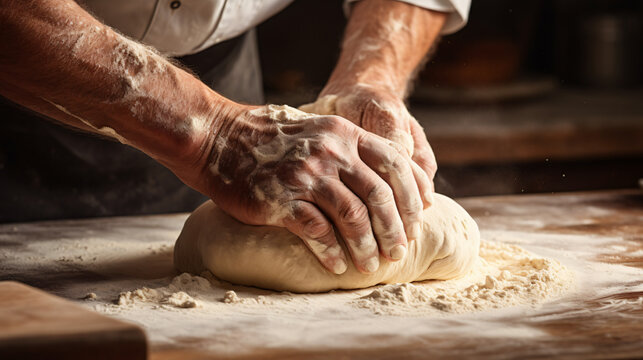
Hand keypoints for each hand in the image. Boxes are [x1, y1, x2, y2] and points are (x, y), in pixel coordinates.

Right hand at [182, 104, 431, 274]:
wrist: (216, 137)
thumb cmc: (267, 137)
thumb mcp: (315, 128)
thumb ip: (346, 146)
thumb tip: (381, 180)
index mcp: (344, 132)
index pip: (395, 163)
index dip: (412, 196)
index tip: (417, 221)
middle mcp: (331, 151)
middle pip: (379, 195)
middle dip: (394, 229)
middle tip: (399, 253)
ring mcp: (306, 175)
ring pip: (353, 216)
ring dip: (366, 246)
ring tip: (371, 266)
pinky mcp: (281, 199)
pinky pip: (317, 231)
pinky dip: (331, 253)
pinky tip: (337, 266)